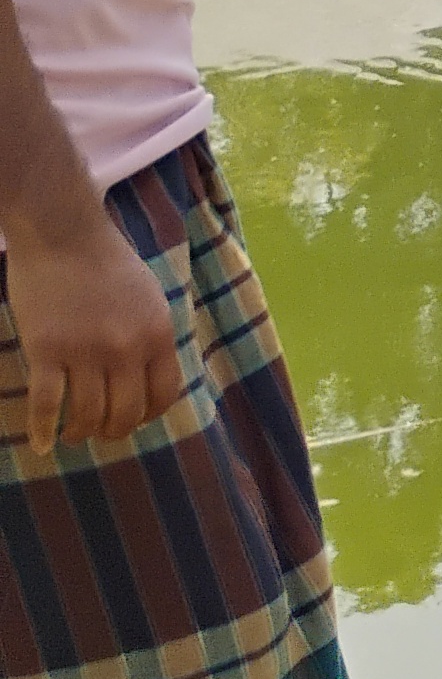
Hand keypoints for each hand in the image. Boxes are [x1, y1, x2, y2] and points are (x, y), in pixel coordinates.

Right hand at [1, 196, 180, 455]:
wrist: (62, 233)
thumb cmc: (106, 261)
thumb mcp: (150, 298)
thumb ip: (151, 336)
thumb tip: (150, 374)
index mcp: (158, 335)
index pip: (163, 394)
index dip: (148, 416)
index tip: (135, 421)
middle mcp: (127, 349)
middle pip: (126, 412)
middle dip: (114, 431)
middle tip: (101, 433)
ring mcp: (85, 351)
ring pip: (87, 414)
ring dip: (81, 433)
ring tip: (74, 436)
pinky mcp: (46, 350)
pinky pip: (46, 403)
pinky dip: (42, 430)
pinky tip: (42, 445)